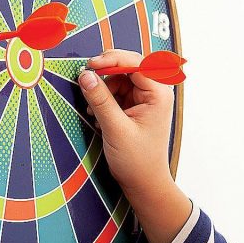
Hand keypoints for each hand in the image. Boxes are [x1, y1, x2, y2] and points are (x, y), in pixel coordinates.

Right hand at [78, 49, 191, 242]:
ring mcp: (144, 99)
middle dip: (106, 71)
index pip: (137, 63)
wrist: (143, 183)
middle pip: (128, 66)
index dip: (113, 59)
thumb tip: (85, 75)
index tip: (91, 65)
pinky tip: (96, 114)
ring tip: (93, 109)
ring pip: (119, 78)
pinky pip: (116, 91)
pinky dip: (104, 98)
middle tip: (86, 76)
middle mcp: (154, 92)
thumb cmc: (137, 160)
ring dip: (103, 88)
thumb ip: (100, 100)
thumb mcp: (115, 128)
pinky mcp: (135, 106)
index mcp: (158, 94)